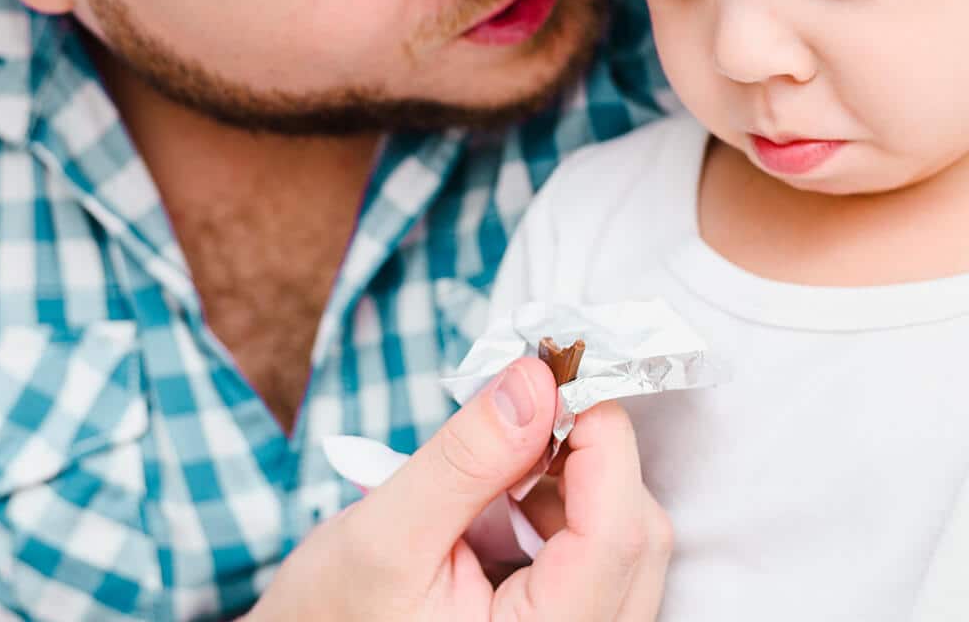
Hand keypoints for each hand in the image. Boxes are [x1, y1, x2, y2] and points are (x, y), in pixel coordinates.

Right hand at [251, 358, 670, 620]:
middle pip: (636, 538)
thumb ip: (466, 459)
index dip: (601, 438)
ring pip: (626, 544)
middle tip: (521, 409)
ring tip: (492, 471)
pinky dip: (564, 512)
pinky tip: (505, 501)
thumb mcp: (384, 534)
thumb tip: (536, 379)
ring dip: (575, 484)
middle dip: (588, 457)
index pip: (617, 533)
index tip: (558, 371)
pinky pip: (603, 560)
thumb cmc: (331, 616)